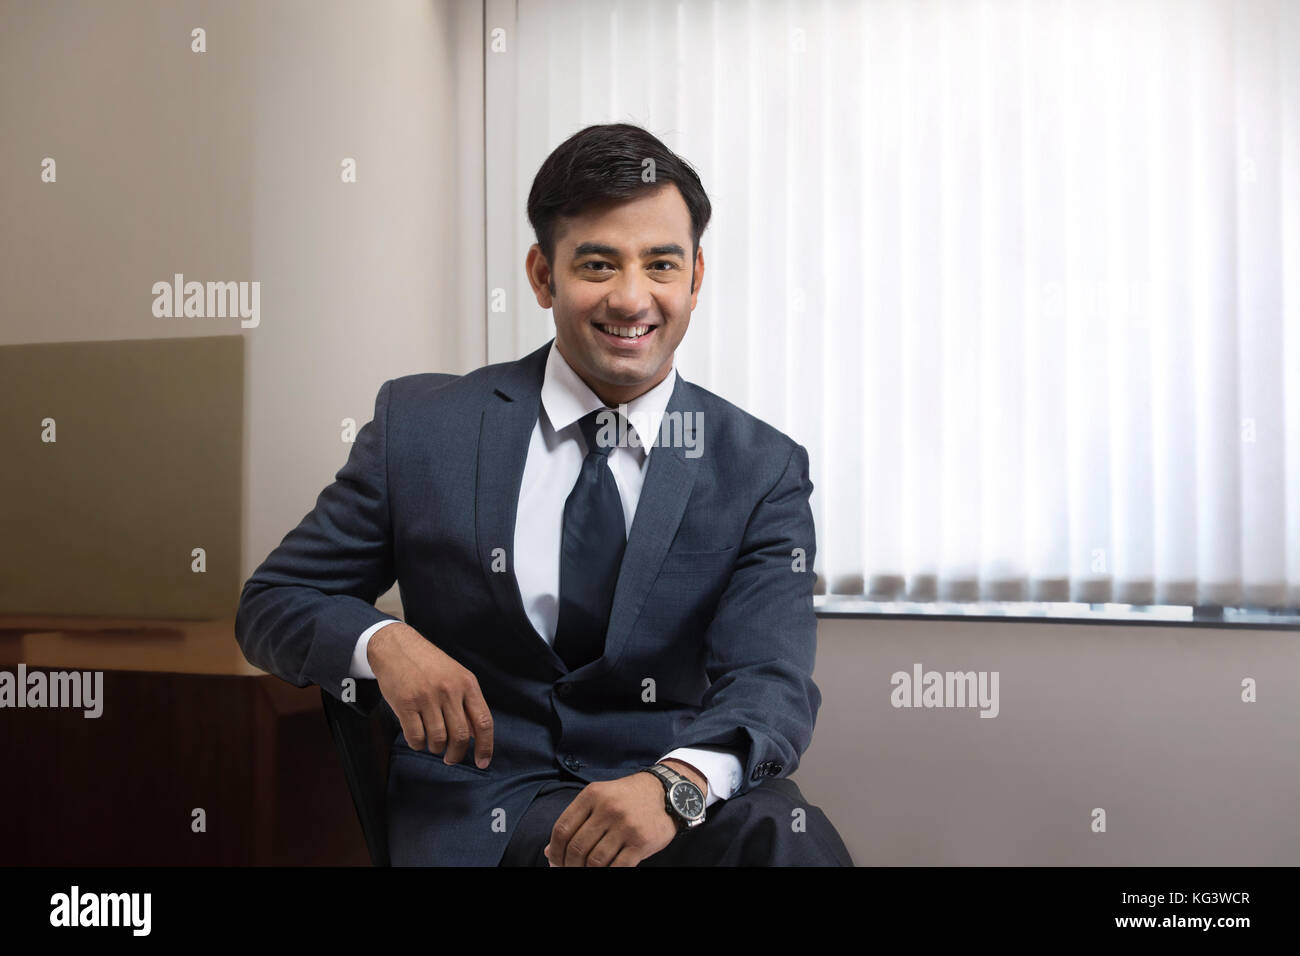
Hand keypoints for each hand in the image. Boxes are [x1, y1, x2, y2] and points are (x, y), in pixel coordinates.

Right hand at [367, 621, 493, 768]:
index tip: (483, 763)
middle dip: (456, 754)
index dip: (485, 747)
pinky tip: (417, 738)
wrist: (397, 646)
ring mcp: (427, 696)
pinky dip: (418, 744)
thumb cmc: (429, 665)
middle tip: (451, 758)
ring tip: (432, 742)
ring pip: (437, 739)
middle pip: (460, 736)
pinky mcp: (405, 703)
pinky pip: (415, 737)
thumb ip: (467, 703)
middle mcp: (449, 690)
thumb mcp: (456, 676)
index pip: (483, 722)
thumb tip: (476, 736)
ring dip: (435, 748)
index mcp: (467, 683)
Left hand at [544, 771, 677, 866]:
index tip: (555, 861)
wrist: (666, 792)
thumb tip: (550, 851)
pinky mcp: (641, 842)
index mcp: (593, 795)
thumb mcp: (600, 798)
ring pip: (595, 861)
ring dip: (587, 872)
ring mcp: (626, 826)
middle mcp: (608, 808)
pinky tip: (606, 871)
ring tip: (588, 871)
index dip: (555, 851)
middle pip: (577, 848)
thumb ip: (575, 820)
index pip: (562, 828)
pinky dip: (608, 873)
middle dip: (569, 866)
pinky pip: (617, 868)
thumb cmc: (627, 798)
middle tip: (570, 870)